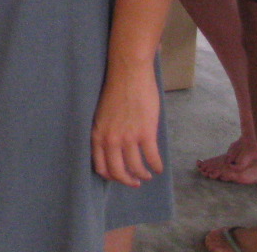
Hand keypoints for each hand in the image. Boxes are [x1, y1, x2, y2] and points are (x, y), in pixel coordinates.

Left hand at [91, 62, 161, 186]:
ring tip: (147, 174)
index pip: (100, 166)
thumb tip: (112, 149)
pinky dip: (156, 166)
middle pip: (118, 172)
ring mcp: (128, 137)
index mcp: (97, 134)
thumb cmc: (115, 90)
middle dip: (127, 181)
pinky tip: (158, 168)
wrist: (128, 73)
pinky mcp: (145, 133)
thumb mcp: (101, 114)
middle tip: (135, 183)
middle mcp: (110, 139)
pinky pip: (152, 158)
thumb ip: (105, 132)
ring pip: (136, 168)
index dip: (111, 176)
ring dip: (143, 175)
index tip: (119, 177)